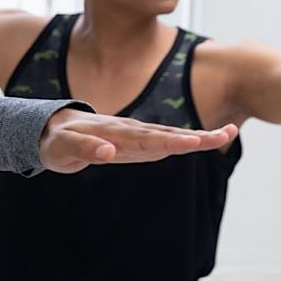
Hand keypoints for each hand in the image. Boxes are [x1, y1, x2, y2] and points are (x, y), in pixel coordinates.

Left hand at [39, 107, 238, 173]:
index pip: (148, 138)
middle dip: (197, 137)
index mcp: (114, 133)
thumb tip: (108, 152)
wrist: (52, 129)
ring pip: (170, 136)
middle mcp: (129, 131)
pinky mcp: (135, 142)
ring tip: (227, 134)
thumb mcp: (60, 148)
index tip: (196, 143)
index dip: (172, 142)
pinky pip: (163, 141)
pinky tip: (204, 141)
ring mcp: (134, 136)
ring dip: (197, 137)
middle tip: (228, 134)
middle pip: (168, 135)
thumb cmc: (54, 141)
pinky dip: (184, 141)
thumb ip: (82, 149)